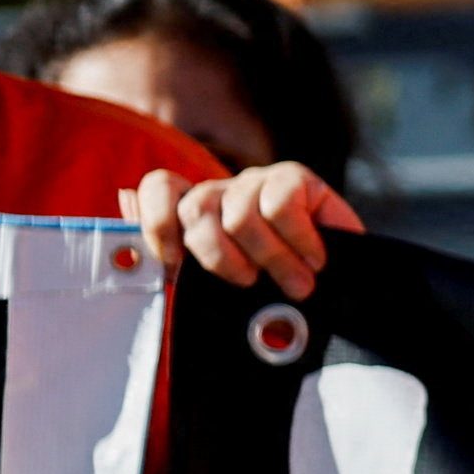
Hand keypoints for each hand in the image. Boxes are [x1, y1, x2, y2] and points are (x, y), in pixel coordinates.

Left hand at [132, 162, 362, 299]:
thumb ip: (172, 250)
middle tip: (251, 285)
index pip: (160, 189)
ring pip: (240, 214)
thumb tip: (124, 200)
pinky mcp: (297, 178)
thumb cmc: (274, 295)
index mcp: (195, 212)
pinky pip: (281, 205)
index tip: (173, 265)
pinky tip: (316, 259)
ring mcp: (259, 181)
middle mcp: (223, 191)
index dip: (157, 222)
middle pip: (196, 208)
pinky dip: (298, 240)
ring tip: (297, 286)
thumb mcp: (219, 286)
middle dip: (220, 258)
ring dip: (271, 258)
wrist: (348, 295)